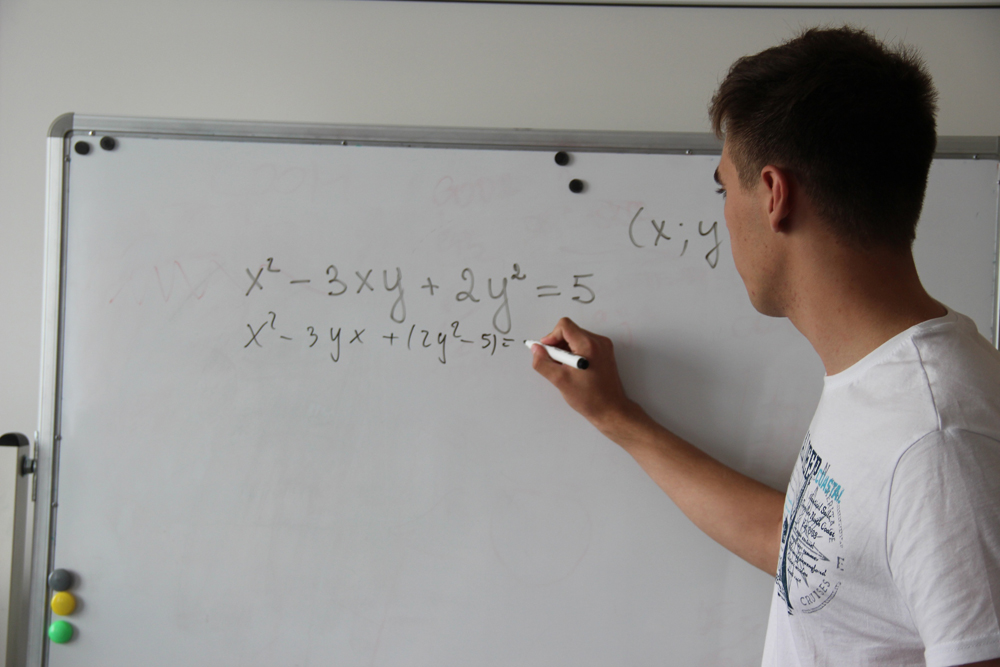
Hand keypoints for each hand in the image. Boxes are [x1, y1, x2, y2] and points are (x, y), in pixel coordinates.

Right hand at [530, 317, 639, 435]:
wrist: (610, 410)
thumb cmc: (589, 398)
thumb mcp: (560, 381)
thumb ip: (543, 362)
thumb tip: (535, 349)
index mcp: (588, 345)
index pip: (564, 326)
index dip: (551, 336)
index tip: (547, 351)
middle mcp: (598, 342)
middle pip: (570, 331)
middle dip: (558, 345)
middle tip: (555, 363)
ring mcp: (603, 346)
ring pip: (576, 337)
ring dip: (565, 349)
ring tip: (564, 368)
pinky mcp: (604, 353)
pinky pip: (584, 344)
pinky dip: (574, 353)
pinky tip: (573, 369)